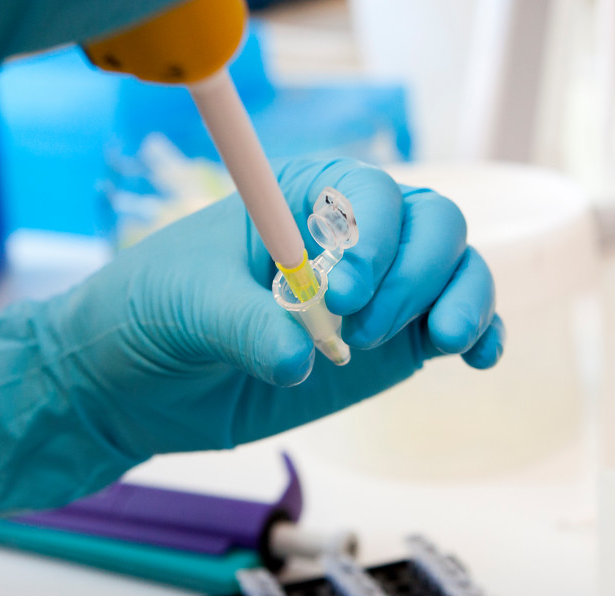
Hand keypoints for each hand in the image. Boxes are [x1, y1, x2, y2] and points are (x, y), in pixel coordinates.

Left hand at [0, 158, 504, 518]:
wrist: (136, 383)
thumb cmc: (150, 314)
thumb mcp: (186, 304)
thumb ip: (244, 325)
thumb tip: (301, 362)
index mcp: (299, 198)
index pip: (372, 192)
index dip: (376, 237)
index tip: (336, 296)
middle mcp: (348, 240)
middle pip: (432, 225)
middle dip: (416, 274)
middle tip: (358, 330)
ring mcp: (372, 294)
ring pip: (454, 271)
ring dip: (463, 300)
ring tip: (438, 343)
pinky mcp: (383, 348)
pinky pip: (449, 327)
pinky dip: (477, 334)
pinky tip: (476, 356)